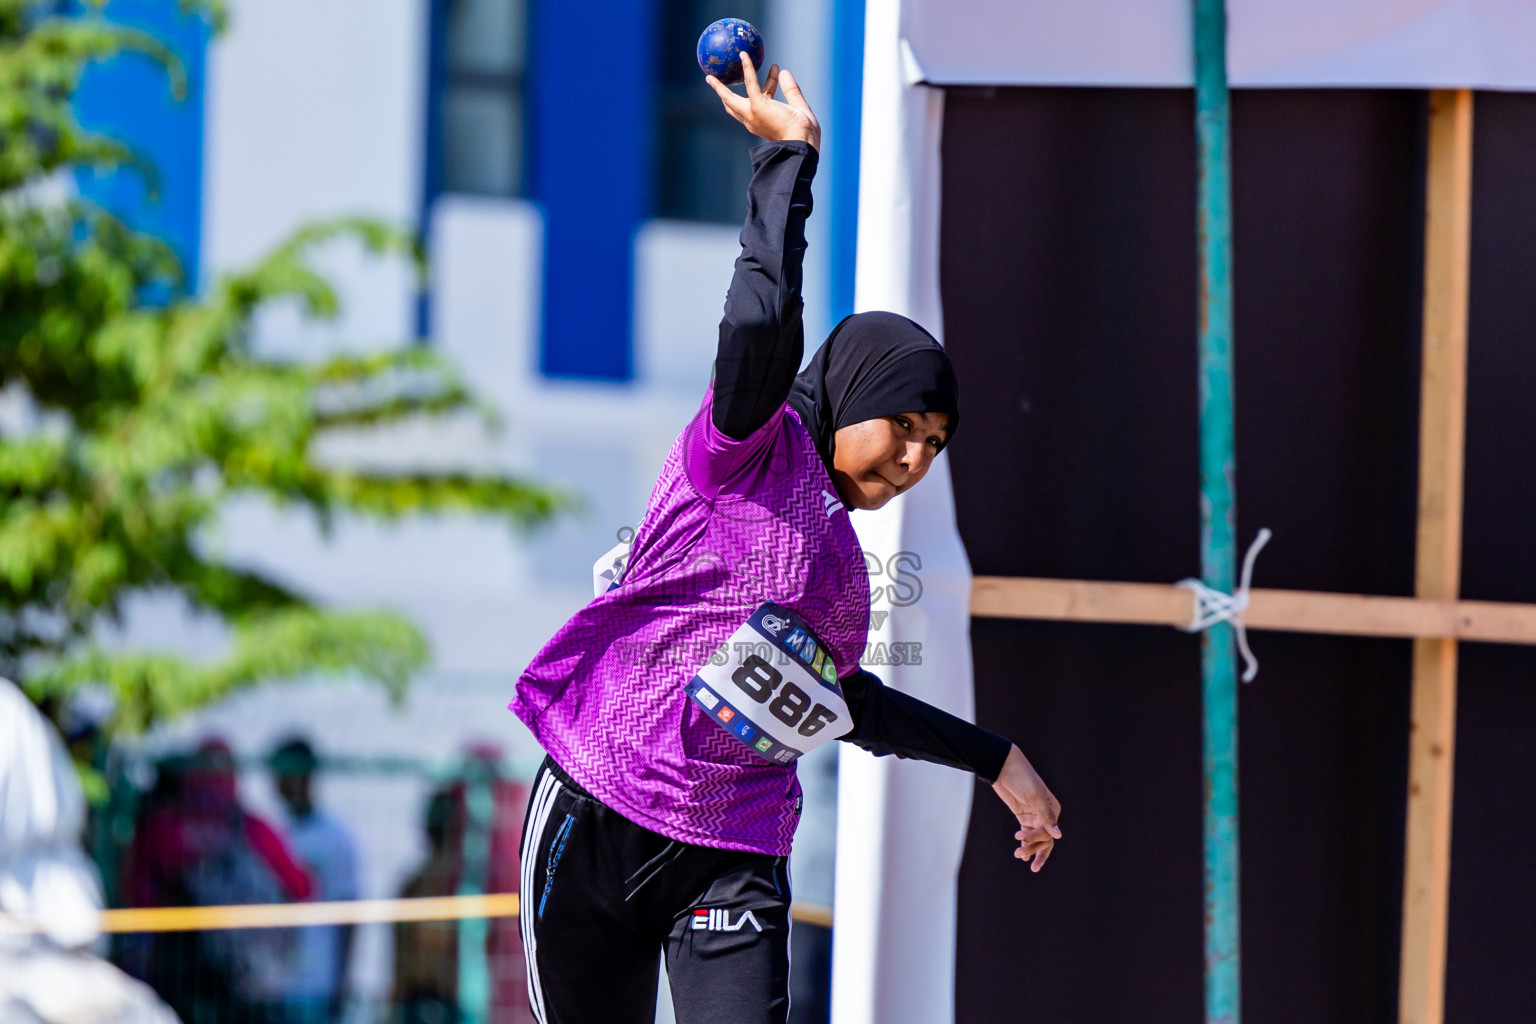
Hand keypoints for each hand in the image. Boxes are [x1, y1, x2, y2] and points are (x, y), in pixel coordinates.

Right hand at [706, 53, 820, 151]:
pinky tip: (744, 55)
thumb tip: (784, 71)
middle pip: (734, 107)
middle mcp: (754, 120)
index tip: (775, 71)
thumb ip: (791, 90)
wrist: (803, 141)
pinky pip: (749, 82)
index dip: (768, 85)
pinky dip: (747, 67)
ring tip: (710, 77)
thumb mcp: (798, 107)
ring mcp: (753, 113)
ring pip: (731, 99)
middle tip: (716, 84)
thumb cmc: (805, 131)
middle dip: (724, 96)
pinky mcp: (757, 105)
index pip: (762, 101)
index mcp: (764, 123)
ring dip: (719, 88)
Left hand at [992, 745, 1061, 872]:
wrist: (1004, 767)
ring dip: (1029, 848)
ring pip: (1036, 838)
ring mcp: (1034, 815)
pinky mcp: (1023, 815)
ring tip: (1018, 855)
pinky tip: (1022, 855)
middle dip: (1034, 848)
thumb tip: (1059, 835)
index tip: (1020, 837)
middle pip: (1045, 838)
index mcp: (1053, 809)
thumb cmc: (1022, 778)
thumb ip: (1046, 817)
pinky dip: (1026, 843)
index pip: (1049, 832)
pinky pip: (1028, 833)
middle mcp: (1046, 813)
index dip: (1036, 839)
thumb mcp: (1034, 797)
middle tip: (1020, 855)